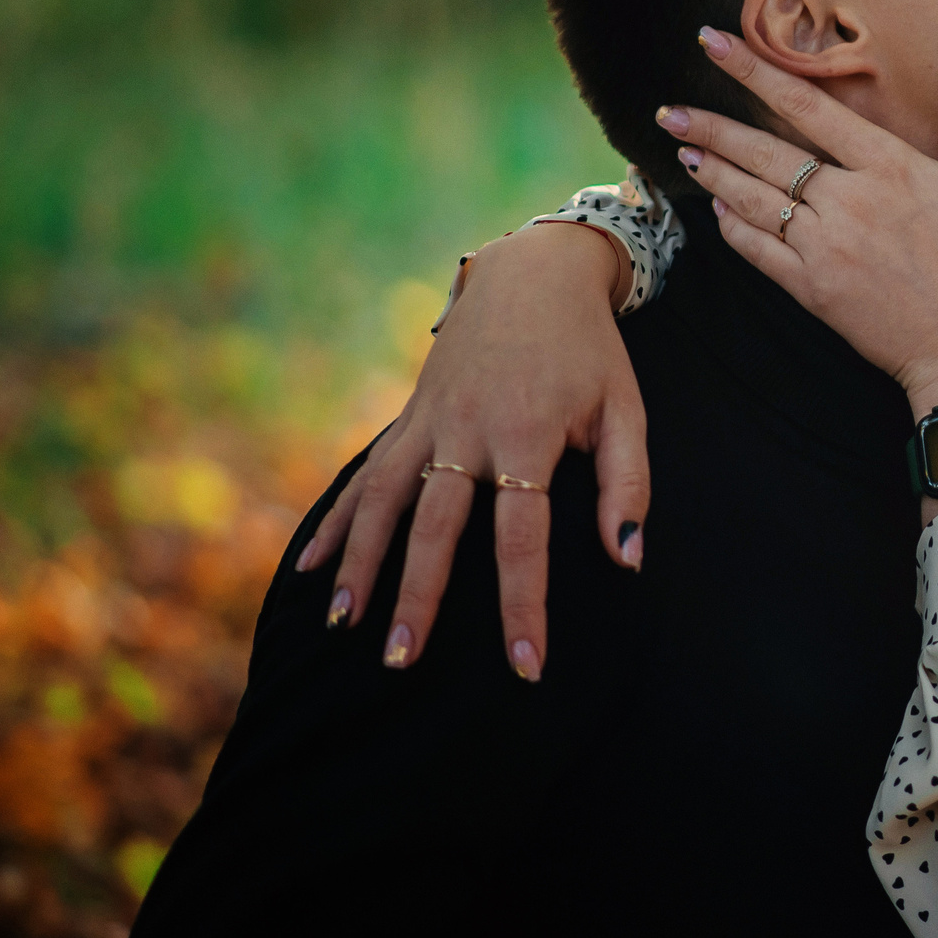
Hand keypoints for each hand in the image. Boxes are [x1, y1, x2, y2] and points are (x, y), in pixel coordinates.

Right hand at [295, 222, 650, 679]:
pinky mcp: (408, 416)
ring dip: (361, 565)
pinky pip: (365, 475)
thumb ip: (627, 484)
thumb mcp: (625, 409)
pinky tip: (311, 569)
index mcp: (527, 435)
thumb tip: (627, 559)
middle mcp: (467, 431)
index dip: (523, 604)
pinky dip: (337, 521)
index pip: (522, 538)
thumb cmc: (590, 351)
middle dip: (417, 597)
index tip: (525, 665)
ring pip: (383, 502)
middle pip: (434, 526)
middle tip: (400, 663)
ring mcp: (429, 422)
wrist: (534, 272)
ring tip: (343, 627)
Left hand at [667, 26, 937, 420]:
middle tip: (667, 109)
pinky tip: (718, 209)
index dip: (756, 70)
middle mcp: (849, 202)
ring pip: (753, 199)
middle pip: (765, 153)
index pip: (808, 106)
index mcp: (892, 168)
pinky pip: (760, 251)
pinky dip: (734, 226)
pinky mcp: (815, 292)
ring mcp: (826, 249)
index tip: (713, 43)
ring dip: (713, 172)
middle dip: (711, 126)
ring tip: (681, 149)